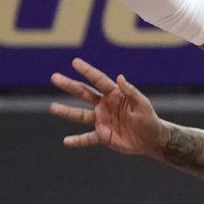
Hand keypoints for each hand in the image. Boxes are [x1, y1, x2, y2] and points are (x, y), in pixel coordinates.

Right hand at [49, 57, 163, 157]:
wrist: (151, 139)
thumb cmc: (149, 119)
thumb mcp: (142, 104)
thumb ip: (131, 92)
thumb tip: (119, 77)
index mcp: (115, 95)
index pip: (98, 80)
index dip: (87, 71)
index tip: (74, 62)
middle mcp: (105, 105)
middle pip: (84, 93)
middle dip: (69, 85)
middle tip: (55, 77)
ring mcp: (102, 120)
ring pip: (80, 115)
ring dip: (66, 111)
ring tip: (52, 107)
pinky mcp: (102, 135)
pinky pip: (87, 138)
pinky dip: (77, 140)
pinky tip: (66, 141)